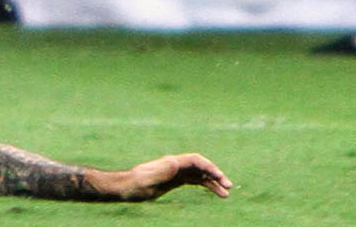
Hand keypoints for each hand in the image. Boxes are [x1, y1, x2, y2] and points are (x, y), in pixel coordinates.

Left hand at [108, 153, 231, 200]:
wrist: (127, 187)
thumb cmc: (135, 184)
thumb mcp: (147, 179)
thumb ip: (160, 172)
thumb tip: (174, 162)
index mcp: (171, 163)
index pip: (195, 160)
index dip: (208, 166)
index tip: (219, 177)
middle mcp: (175, 165)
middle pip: (200, 166)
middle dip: (215, 174)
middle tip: (229, 186)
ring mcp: (176, 172)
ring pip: (200, 175)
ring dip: (214, 182)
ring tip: (226, 194)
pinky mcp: (176, 180)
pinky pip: (195, 181)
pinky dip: (207, 185)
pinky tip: (215, 192)